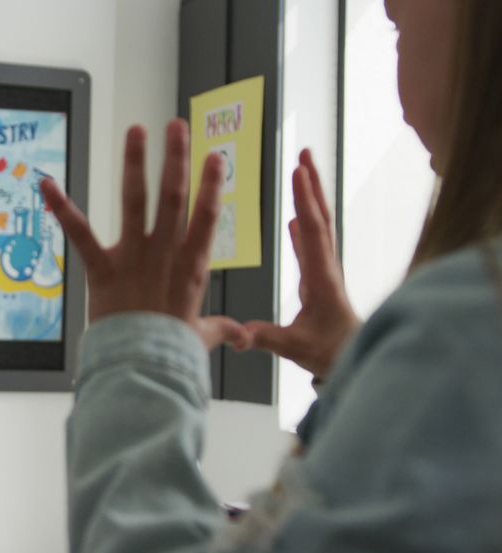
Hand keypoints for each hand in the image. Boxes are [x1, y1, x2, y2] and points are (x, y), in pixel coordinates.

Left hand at [40, 120, 247, 349]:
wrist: (143, 367)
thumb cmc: (172, 353)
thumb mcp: (202, 337)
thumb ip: (221, 329)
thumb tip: (244, 336)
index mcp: (192, 267)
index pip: (207, 217)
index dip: (212, 185)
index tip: (216, 157)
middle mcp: (165, 253)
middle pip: (174, 197)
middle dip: (177, 158)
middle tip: (177, 126)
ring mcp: (134, 257)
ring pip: (136, 201)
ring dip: (136, 163)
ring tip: (138, 131)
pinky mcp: (102, 267)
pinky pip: (80, 233)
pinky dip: (62, 207)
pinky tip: (47, 184)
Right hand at [244, 149, 358, 375]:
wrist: (355, 358)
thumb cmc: (331, 352)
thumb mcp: (296, 348)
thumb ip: (267, 338)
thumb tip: (238, 335)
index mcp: (321, 277)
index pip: (312, 230)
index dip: (304, 200)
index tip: (297, 171)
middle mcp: (326, 266)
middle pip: (320, 216)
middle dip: (312, 184)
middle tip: (304, 153)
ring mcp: (324, 270)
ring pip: (318, 225)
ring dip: (311, 197)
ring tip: (302, 170)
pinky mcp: (320, 278)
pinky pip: (311, 243)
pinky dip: (304, 224)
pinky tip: (295, 218)